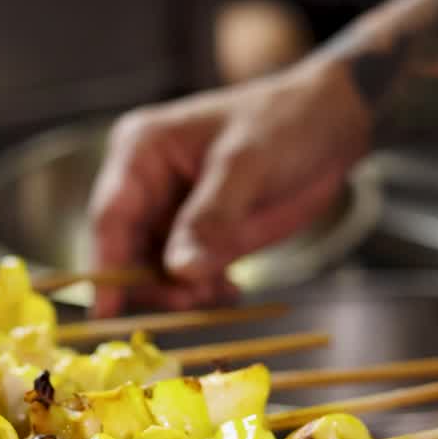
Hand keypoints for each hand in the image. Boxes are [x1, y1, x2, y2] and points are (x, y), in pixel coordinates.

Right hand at [89, 58, 371, 316]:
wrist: (331, 125)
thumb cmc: (286, 124)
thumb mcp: (247, 166)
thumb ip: (211, 219)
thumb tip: (180, 272)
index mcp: (141, 151)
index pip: (111, 217)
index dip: (106, 268)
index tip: (106, 314)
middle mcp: (146, 184)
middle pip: (126, 252)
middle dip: (154, 285)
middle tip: (193, 301)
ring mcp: (171, 213)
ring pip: (154, 271)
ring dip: (181, 292)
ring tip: (220, 288)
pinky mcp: (198, 235)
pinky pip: (186, 277)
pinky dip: (204, 290)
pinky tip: (231, 287)